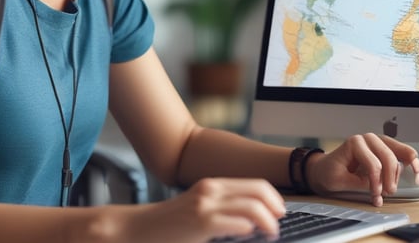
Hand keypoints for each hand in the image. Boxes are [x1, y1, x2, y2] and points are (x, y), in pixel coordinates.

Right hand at [126, 178, 285, 242]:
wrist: (138, 229)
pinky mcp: (200, 221)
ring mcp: (206, 204)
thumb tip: (250, 221)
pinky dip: (249, 228)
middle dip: (276, 207)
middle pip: (259, 190)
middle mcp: (211, 189)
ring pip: (252, 206)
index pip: (255, 183)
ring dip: (268, 221)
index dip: (274, 197)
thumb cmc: (168, 225)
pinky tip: (250, 234)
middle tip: (280, 222)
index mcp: (213, 185)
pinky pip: (236, 222)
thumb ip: (221, 210)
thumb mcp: (198, 209)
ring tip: (271, 233)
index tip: (280, 212)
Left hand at [305, 134, 418, 206]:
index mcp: (355, 143)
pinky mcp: (385, 149)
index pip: (373, 164)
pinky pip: (403, 154)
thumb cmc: (330, 172)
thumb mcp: (340, 180)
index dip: (376, 183)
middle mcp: (369, 139)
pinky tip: (418, 175)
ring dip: (401, 173)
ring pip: (400, 154)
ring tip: (393, 188)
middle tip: (388, 193)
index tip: (375, 196)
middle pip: (389, 158)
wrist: (324, 168)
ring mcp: (379, 143)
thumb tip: (380, 186)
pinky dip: (412, 165)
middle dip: (390, 178)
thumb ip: (360, 182)